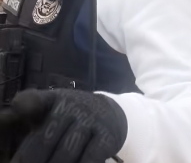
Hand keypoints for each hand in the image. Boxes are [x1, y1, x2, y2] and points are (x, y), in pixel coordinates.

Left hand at [0, 89, 127, 162]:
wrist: (110, 113)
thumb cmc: (72, 114)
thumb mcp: (52, 106)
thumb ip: (30, 108)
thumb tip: (14, 107)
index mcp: (55, 99)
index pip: (35, 100)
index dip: (25, 107)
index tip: (16, 114)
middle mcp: (73, 107)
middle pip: (45, 139)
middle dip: (31, 160)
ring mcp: (91, 121)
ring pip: (66, 153)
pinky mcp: (107, 137)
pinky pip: (90, 159)